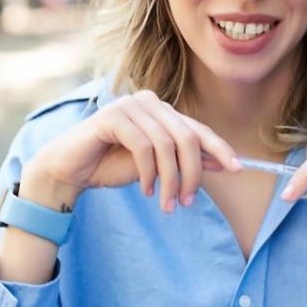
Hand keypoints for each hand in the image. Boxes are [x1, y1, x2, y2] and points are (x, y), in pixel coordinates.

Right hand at [24, 90, 242, 212]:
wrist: (69, 169)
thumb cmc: (110, 165)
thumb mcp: (154, 167)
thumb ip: (182, 160)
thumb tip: (221, 163)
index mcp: (160, 110)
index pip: (197, 129)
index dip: (219, 149)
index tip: (237, 169)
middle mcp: (148, 102)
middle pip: (187, 137)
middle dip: (192, 174)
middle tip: (186, 202)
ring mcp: (129, 106)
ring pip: (167, 145)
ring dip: (169, 180)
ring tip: (165, 204)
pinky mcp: (113, 116)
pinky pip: (143, 147)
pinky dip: (148, 173)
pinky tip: (144, 190)